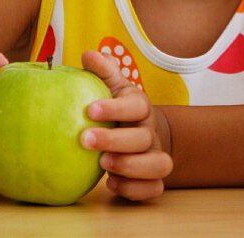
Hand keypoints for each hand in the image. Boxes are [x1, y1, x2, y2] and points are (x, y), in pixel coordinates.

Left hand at [80, 49, 172, 200]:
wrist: (142, 134)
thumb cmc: (120, 111)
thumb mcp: (113, 89)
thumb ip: (102, 72)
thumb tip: (88, 55)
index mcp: (141, 108)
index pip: (137, 105)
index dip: (116, 108)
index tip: (89, 110)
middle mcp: (151, 132)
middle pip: (144, 138)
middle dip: (115, 140)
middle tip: (84, 139)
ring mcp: (155, 156)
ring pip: (159, 164)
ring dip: (131, 166)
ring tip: (102, 164)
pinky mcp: (154, 179)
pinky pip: (155, 189)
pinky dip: (136, 189)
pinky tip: (112, 183)